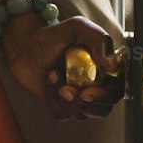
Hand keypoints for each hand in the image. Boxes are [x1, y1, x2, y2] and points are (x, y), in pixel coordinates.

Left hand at [5, 16, 124, 121]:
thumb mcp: (77, 27)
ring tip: (52, 75)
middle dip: (84, 104)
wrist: (25, 47)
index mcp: (106, 69)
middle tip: (65, 90)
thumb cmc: (53, 35)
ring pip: (82, 114)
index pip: (118, 90)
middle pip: (103, 109)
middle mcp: (97, 86)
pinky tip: (48, 84)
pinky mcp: (63, 106)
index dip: (105, 96)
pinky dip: (53, 102)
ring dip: (63, 98)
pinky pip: (63, 115)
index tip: (87, 93)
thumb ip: (98, 39)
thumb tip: (111, 64)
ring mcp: (80, 98)